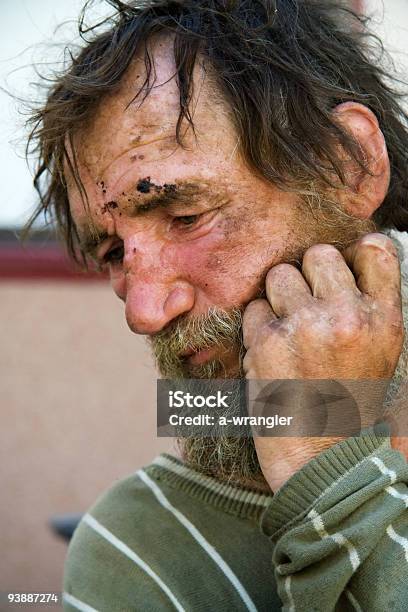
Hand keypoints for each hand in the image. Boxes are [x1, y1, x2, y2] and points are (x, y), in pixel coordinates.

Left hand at [243, 233, 403, 490]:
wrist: (323, 463)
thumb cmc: (349, 407)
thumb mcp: (379, 355)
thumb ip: (367, 309)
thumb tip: (346, 261)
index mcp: (385, 320)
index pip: (375, 249)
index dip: (353, 255)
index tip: (340, 275)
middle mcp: (349, 316)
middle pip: (319, 254)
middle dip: (308, 276)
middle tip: (307, 308)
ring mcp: (307, 326)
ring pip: (279, 275)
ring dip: (278, 300)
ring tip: (288, 333)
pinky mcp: (268, 342)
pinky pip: (254, 309)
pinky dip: (258, 327)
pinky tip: (271, 355)